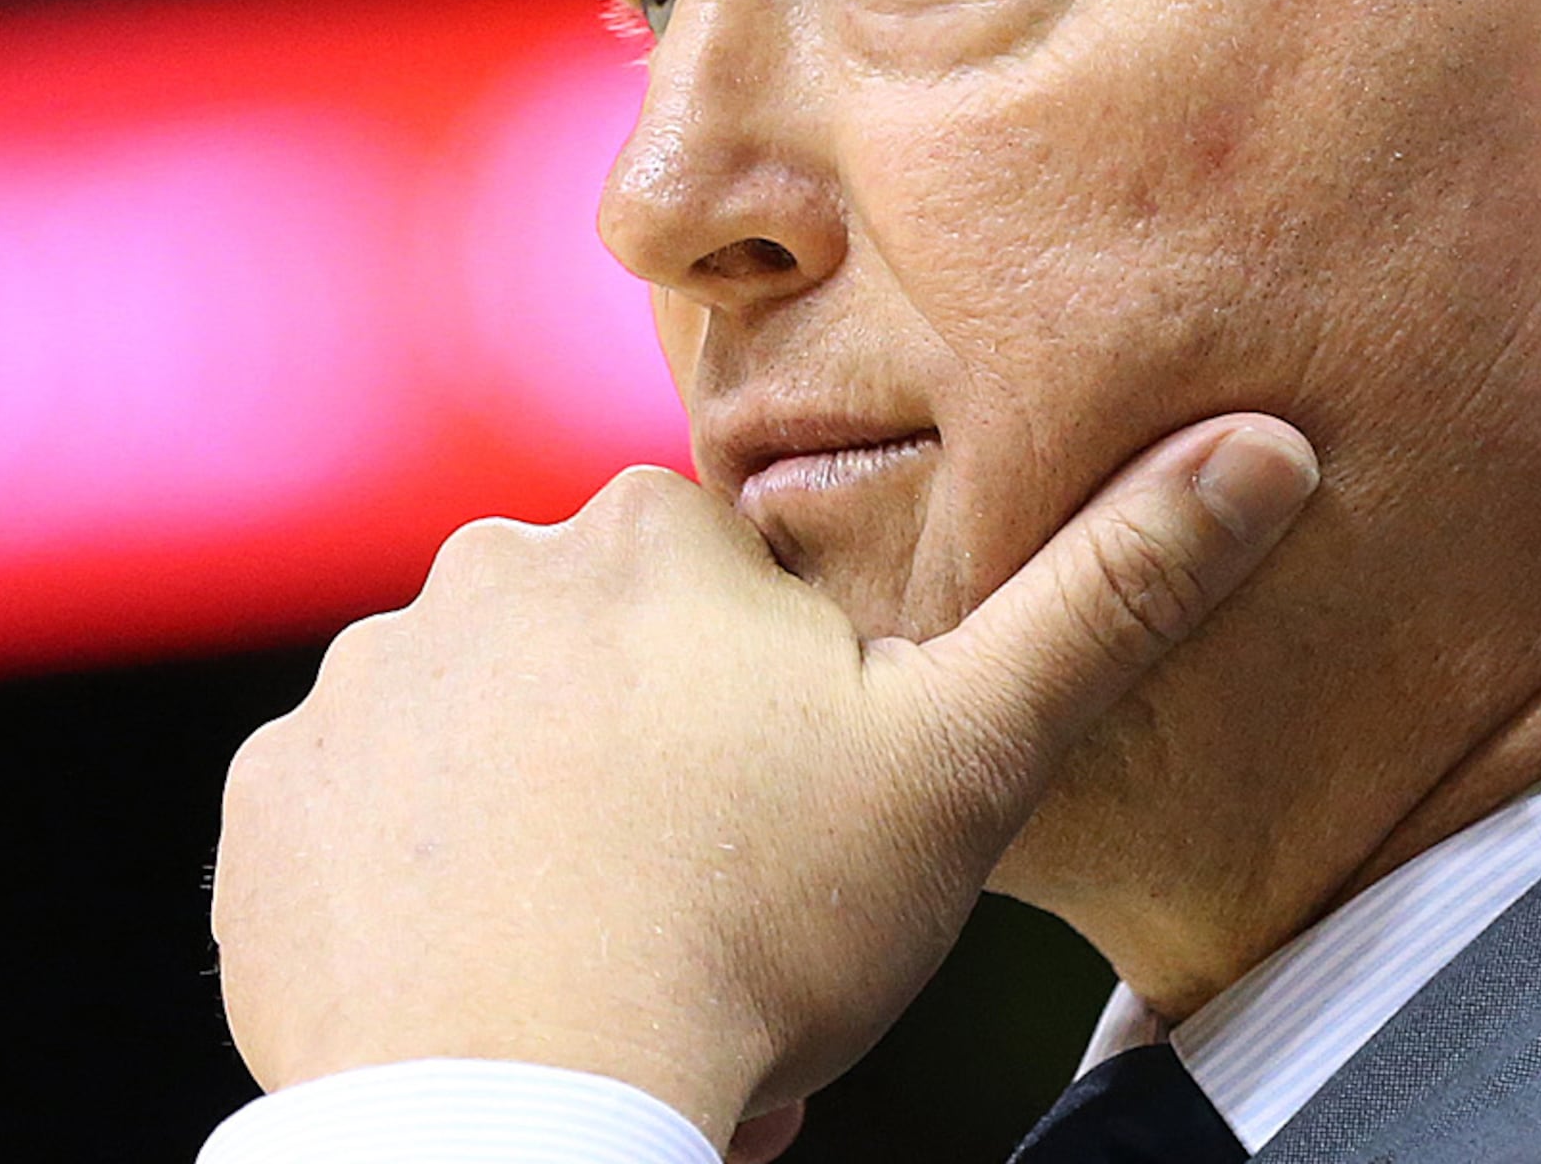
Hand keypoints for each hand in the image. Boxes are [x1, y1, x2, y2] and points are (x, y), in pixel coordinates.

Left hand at [209, 413, 1320, 1149]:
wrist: (519, 1100)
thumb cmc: (757, 923)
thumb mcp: (969, 755)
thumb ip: (1112, 591)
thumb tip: (1271, 442)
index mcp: (651, 536)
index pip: (728, 595)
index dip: (782, 726)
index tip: (802, 830)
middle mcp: (480, 571)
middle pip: (601, 670)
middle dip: (658, 779)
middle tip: (721, 916)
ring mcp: (359, 688)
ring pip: (485, 752)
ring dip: (543, 841)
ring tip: (613, 967)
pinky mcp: (269, 807)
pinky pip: (363, 830)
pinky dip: (422, 895)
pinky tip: (493, 977)